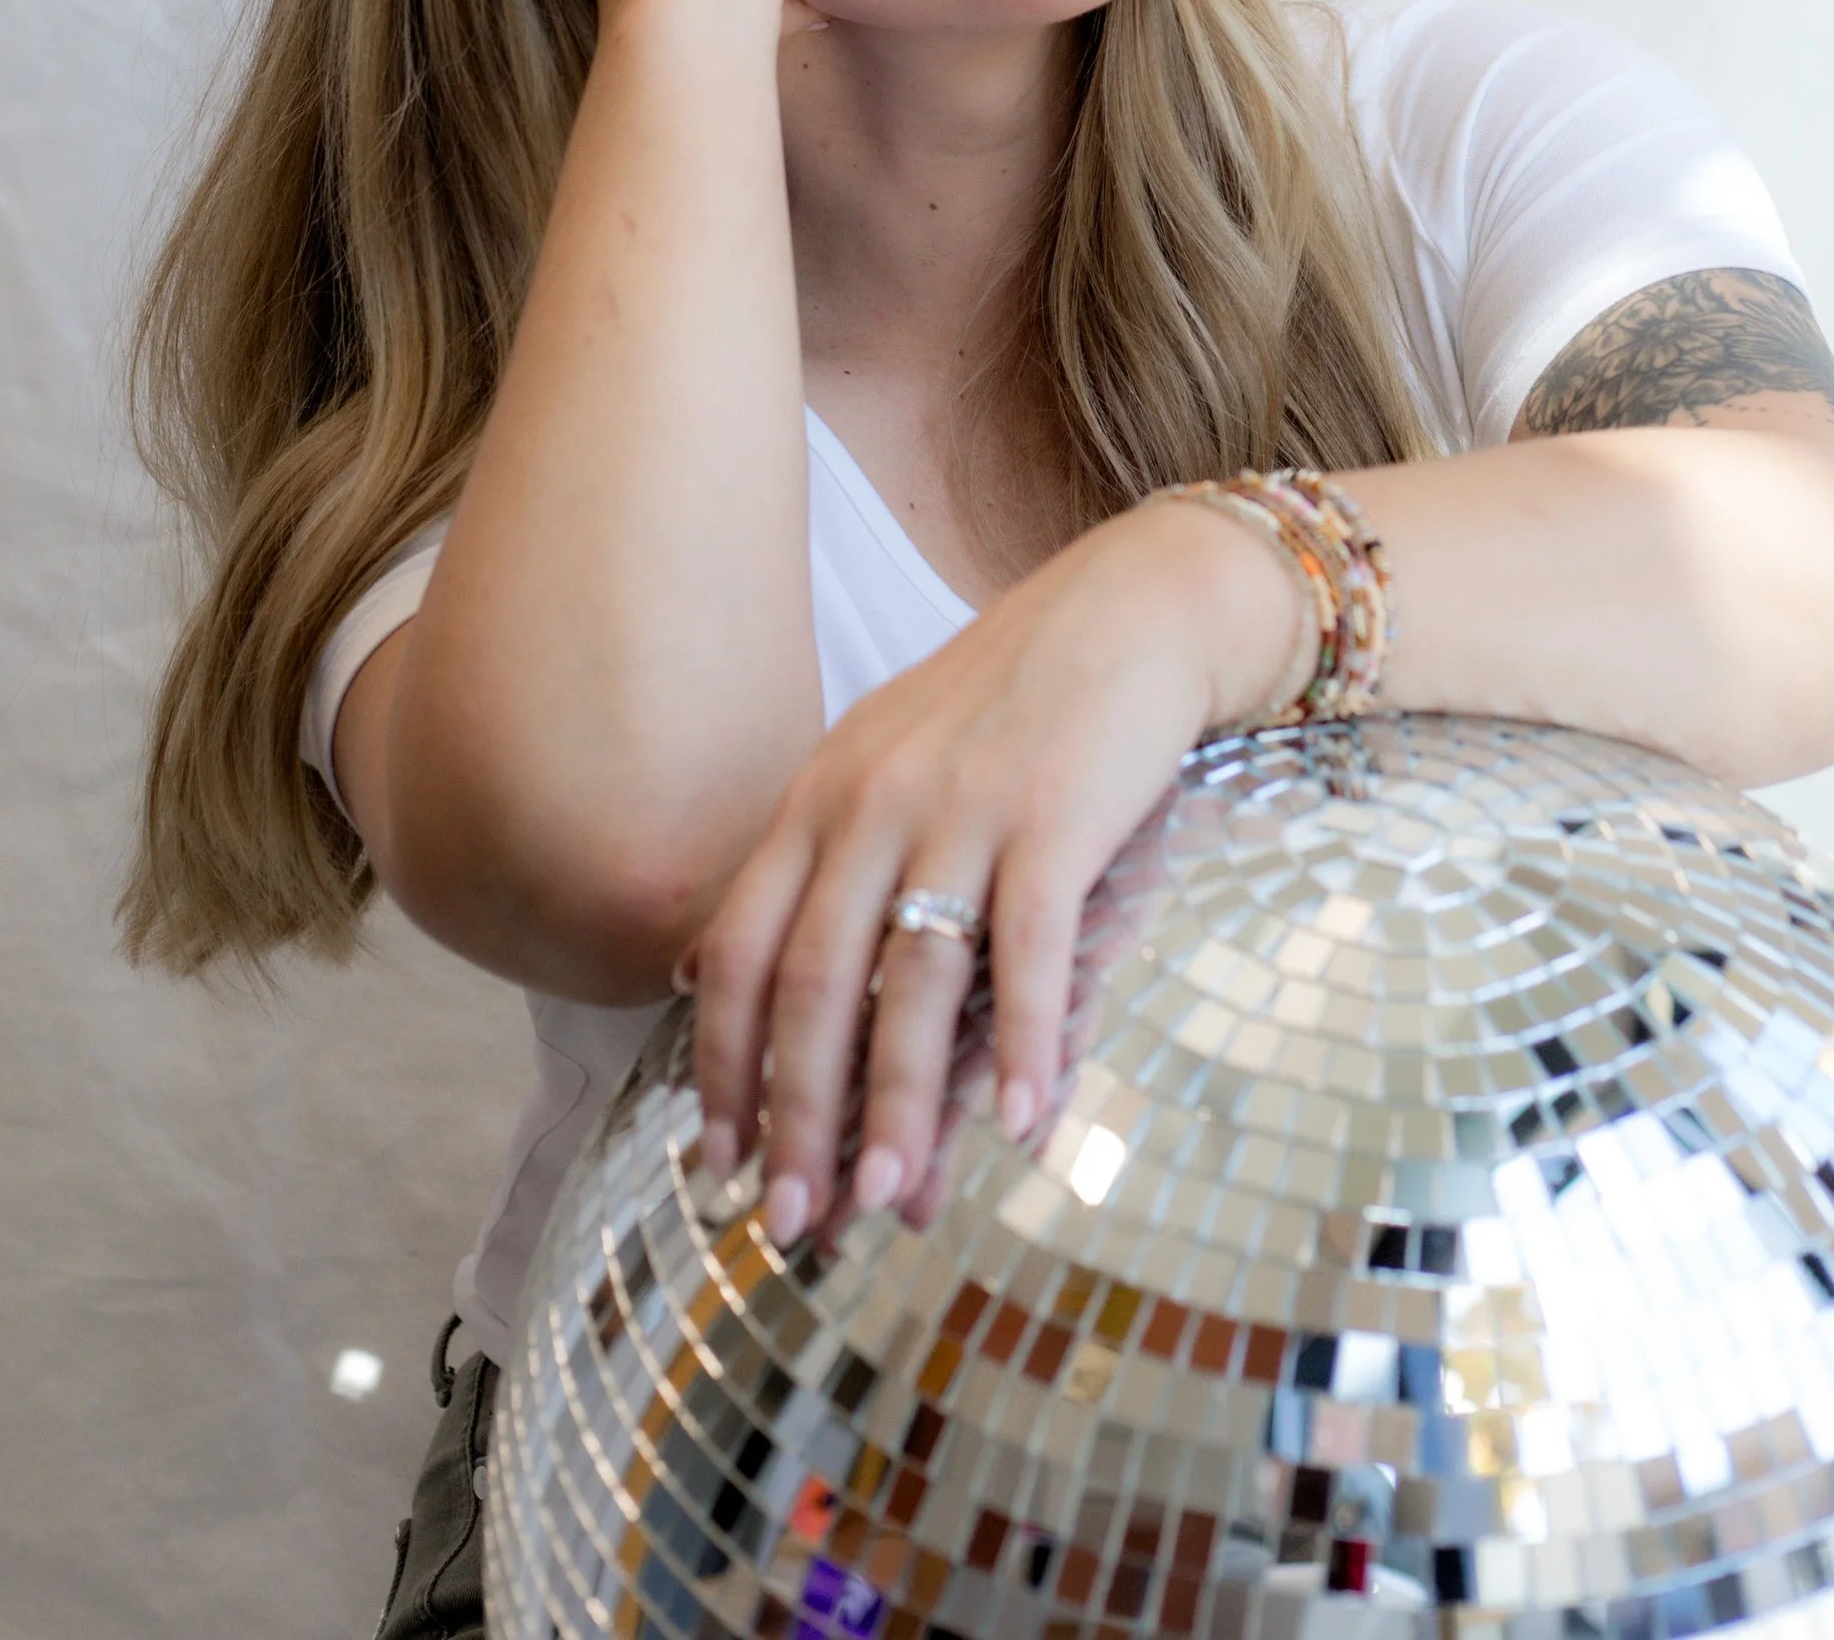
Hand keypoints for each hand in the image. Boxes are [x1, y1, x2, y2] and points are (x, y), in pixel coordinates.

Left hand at [687, 493, 1308, 1243]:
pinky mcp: (1057, 816)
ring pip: (914, 982)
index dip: (723, 1062)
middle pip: (812, 981)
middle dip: (799, 1116)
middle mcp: (873, 803)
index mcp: (821, 797)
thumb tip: (699, 975)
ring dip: (901, 1105)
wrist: (1133, 607)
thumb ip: (811, 867)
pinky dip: (1026, 1043)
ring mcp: (964, 809)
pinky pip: (1031, 950)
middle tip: (794, 1225)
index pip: (740, 947)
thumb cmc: (1011, 706)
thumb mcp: (884, 763)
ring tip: (894, 1202)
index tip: (718, 1161)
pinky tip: (1026, 1124)